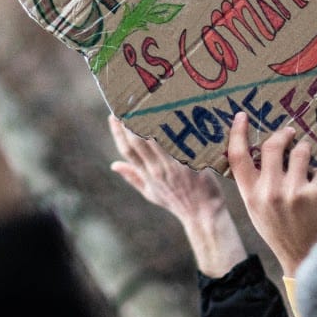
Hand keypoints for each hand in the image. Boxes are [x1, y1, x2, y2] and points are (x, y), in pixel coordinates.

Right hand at [110, 115, 245, 276]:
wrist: (203, 214)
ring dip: (150, 120)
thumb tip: (113, 165)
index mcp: (147, 175)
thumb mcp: (151, 193)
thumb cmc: (177, 202)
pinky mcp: (190, 164)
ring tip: (147, 103)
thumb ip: (133, 177)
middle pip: (138, 141)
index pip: (126, 151)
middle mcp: (157, 169)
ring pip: (157, 139)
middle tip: (129, 102)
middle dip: (130, 121)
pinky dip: (174, 129)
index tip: (113, 116)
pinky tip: (172, 113)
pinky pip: (179, 143)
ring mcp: (174, 167)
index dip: (117, 133)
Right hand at [226, 115, 316, 276]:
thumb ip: (257, 184)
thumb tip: (263, 152)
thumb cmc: (283, 233)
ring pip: (301, 152)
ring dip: (306, 151)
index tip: (242, 116)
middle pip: (273, 146)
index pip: (237, 157)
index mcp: (251, 196)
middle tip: (291, 133)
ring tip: (308, 162)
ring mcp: (294, 192)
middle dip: (284, 135)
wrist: (308, 260)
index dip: (238, 133)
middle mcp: (269, 192)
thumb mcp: (259, 211)